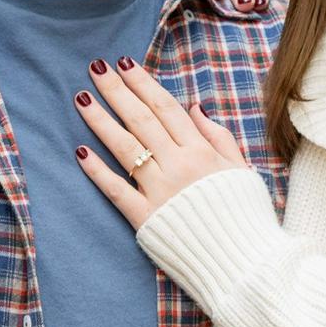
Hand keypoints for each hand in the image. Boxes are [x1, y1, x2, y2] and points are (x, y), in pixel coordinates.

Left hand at [73, 56, 250, 229]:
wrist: (243, 262)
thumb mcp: (242, 169)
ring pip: (125, 147)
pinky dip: (97, 171)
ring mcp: (159, 191)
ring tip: (81, 99)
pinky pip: (116, 189)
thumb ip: (219, 137)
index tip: (124, 64)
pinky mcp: (145, 219)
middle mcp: (178, 165)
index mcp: (202, 151)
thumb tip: (195, 107)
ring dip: (100, 121)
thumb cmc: (245, 216)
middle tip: (95, 68)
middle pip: (141, 120)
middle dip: (117, 91)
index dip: (143, 84)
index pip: (166, 108)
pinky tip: (80, 152)